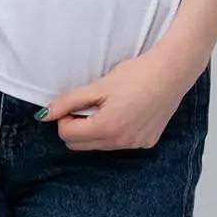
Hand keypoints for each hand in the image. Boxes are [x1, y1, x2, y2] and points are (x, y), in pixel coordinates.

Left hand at [37, 48, 202, 150]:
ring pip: (100, 145)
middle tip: (89, 102)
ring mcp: (135, 145)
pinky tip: (126, 110)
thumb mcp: (99, 86)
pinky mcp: (147, 142)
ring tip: (109, 104)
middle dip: (77, 125)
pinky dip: (115, 130)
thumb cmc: (136, 74)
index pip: (67, 135)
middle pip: (81, 145)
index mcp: (107, 128)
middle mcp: (121, 143)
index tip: (75, 101)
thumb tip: (44, 115)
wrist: (172, 72)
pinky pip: (120, 143)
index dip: (65, 116)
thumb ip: (69, 101)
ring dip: (96, 128)